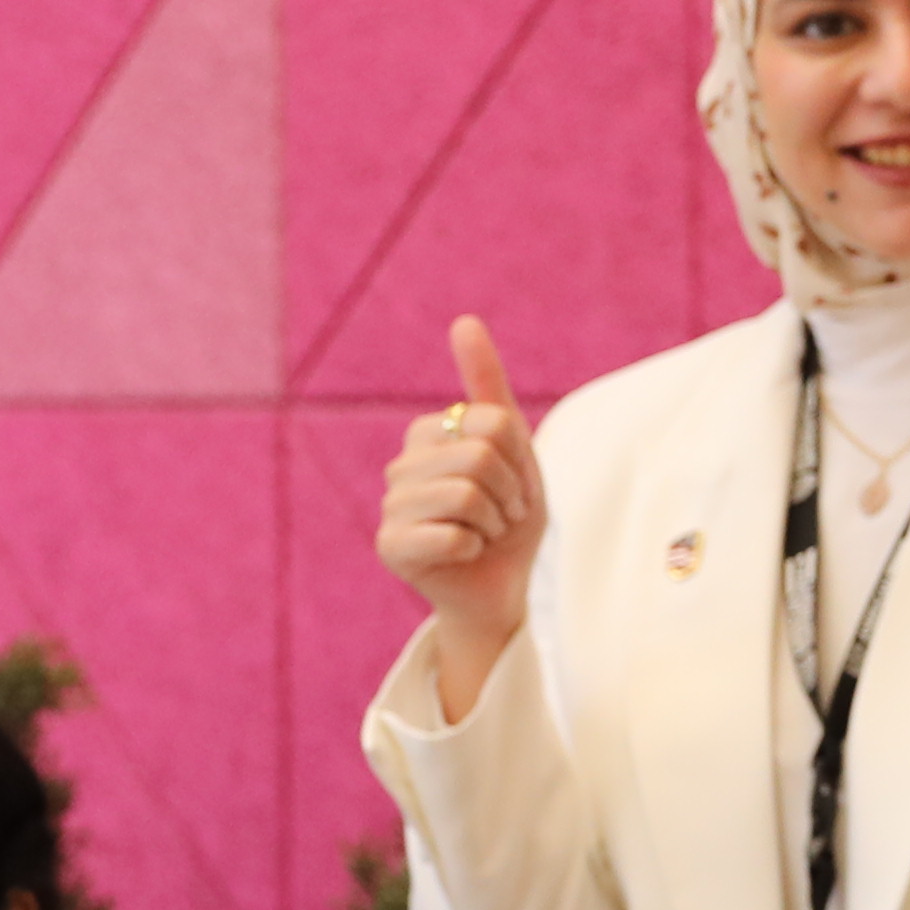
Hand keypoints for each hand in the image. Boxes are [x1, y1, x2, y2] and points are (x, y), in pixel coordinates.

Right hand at [375, 315, 545, 721]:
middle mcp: (401, 463)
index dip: (520, 461)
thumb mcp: (514, 449)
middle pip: (481, 455)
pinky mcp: (389, 545)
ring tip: (483, 535)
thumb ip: (489, 386)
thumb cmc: (509, 521)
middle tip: (501, 517)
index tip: (513, 485)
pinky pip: (450, 534)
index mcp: (429, 432)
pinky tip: (462, 557)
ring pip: (466, 495)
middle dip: (509, 494)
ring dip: (494, 523)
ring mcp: (390, 505)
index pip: (494, 422)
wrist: (500, 590)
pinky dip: (473, 550)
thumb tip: (464, 320)